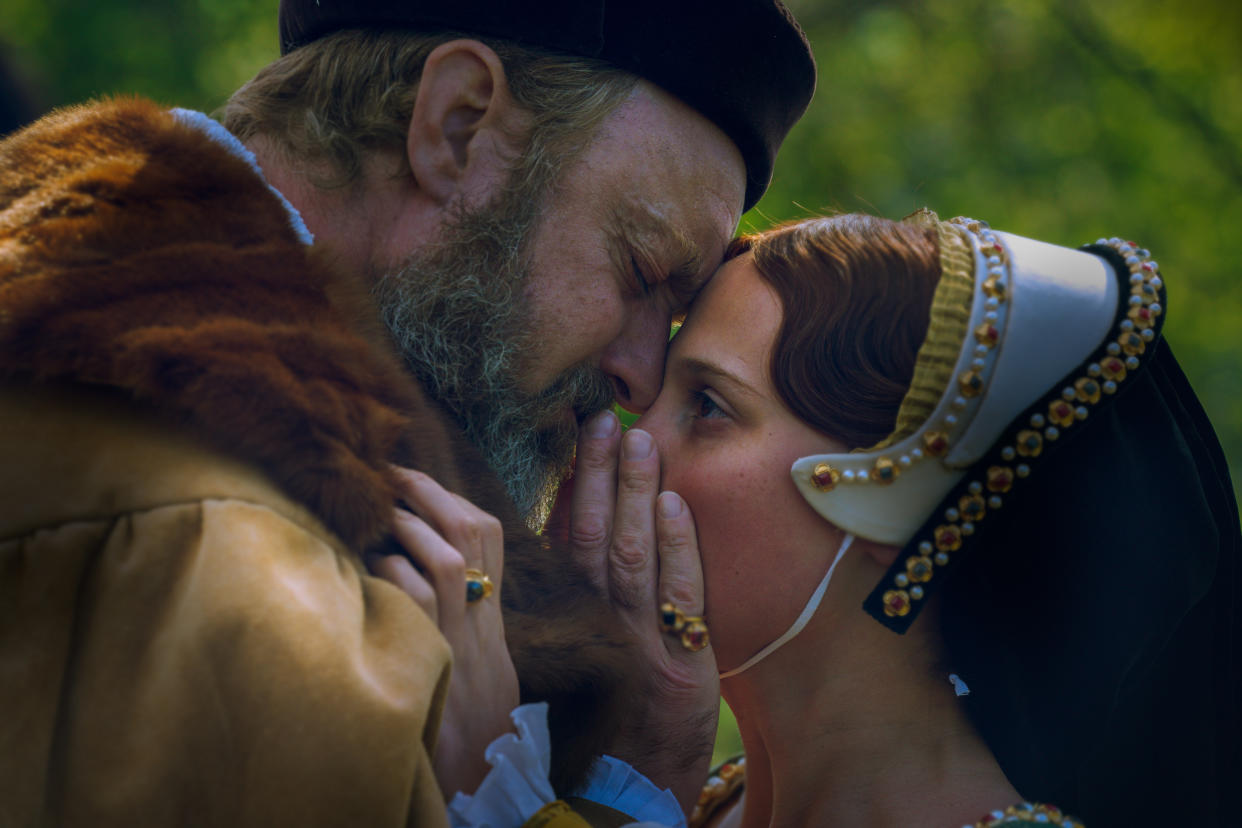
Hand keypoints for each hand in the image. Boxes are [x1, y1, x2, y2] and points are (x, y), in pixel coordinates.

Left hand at [367, 468, 518, 800]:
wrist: (482, 794)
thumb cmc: (460, 740)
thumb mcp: (469, 681)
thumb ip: (452, 631)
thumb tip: (407, 577)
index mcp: (494, 629)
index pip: (493, 541)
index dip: (454, 499)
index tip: (417, 481)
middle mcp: (485, 632)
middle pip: (476, 535)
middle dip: (431, 493)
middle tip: (390, 473)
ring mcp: (462, 649)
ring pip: (448, 563)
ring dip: (408, 528)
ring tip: (378, 516)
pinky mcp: (436, 668)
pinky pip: (415, 603)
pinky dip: (391, 574)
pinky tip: (369, 569)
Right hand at [545, 412, 718, 814]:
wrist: (631, 796)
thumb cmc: (602, 729)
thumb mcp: (578, 663)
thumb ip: (574, 606)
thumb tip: (566, 543)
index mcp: (574, 621)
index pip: (568, 540)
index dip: (576, 487)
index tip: (576, 437)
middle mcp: (601, 623)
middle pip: (596, 534)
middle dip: (601, 473)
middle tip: (603, 418)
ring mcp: (642, 639)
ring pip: (634, 552)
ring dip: (636, 492)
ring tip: (639, 437)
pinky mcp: (685, 660)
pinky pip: (681, 594)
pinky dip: (679, 546)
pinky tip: (676, 502)